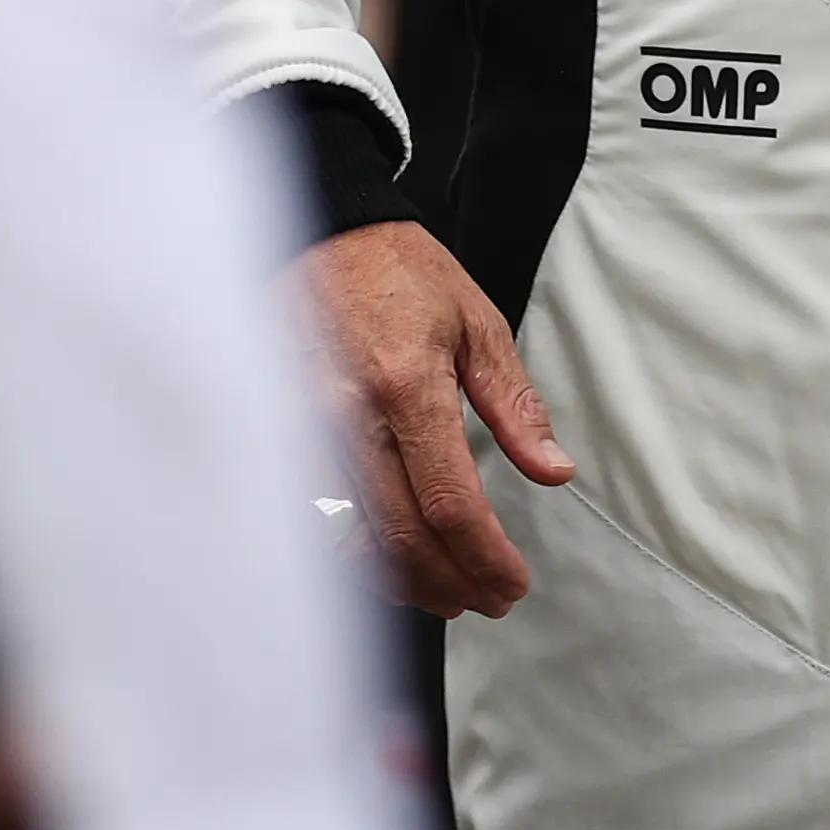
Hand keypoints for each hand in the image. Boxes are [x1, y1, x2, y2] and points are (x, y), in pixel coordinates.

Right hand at [300, 219, 572, 619]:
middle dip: (453, 583)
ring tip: (450, 592)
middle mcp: (345, 416)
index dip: (485, 558)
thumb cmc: (399, 271)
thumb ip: (514, 405)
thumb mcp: (477, 322)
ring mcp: (301, 432)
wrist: (320, 232)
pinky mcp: (276, 438)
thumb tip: (553, 471)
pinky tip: (391, 562)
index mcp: (406, 385)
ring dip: (406, 582)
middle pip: (401, 537)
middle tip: (490, 597)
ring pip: (352, 540)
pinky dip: (358, 556)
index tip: (513, 582)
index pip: (449, 503)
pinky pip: (315, 519)